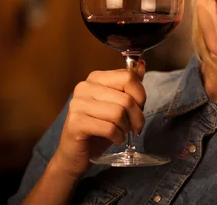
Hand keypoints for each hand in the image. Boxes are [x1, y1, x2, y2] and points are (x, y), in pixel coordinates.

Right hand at [52, 59, 146, 176]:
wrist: (75, 153)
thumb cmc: (99, 127)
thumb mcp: (117, 104)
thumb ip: (129, 85)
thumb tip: (141, 64)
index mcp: (95, 78)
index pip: (128, 77)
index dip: (140, 94)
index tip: (140, 108)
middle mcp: (84, 87)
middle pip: (126, 98)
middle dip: (137, 116)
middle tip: (135, 126)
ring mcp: (78, 104)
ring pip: (118, 113)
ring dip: (127, 128)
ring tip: (123, 133)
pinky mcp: (76, 123)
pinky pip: (109, 128)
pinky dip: (118, 137)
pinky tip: (116, 140)